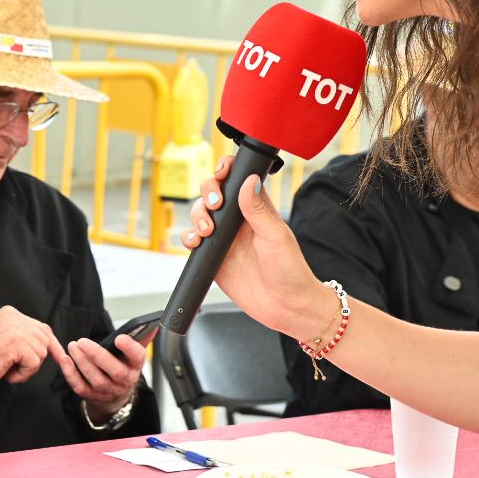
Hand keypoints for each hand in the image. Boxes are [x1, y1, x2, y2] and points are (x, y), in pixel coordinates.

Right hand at [0, 305, 68, 394]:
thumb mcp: (6, 341)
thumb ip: (24, 337)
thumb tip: (54, 346)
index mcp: (10, 313)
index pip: (42, 328)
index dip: (51, 346)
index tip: (59, 357)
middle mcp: (13, 316)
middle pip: (45, 340)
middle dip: (34, 359)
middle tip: (13, 367)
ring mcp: (14, 328)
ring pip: (41, 353)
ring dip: (28, 368)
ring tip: (7, 368)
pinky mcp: (15, 343)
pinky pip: (34, 363)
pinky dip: (23, 374)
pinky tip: (6, 373)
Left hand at [63, 333, 144, 417]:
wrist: (115, 395)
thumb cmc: (123, 367)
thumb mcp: (133, 354)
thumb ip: (141, 337)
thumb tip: (152, 324)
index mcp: (135, 366)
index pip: (137, 357)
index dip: (130, 348)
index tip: (119, 338)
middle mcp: (124, 380)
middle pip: (114, 370)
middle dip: (98, 355)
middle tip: (83, 341)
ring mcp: (108, 390)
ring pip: (96, 379)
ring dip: (82, 362)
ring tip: (73, 346)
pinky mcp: (92, 396)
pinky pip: (80, 386)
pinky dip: (71, 374)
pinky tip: (65, 360)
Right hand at [183, 154, 331, 340]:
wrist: (286, 307)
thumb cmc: (290, 271)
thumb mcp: (276, 236)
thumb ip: (258, 209)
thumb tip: (247, 180)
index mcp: (257, 209)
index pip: (238, 179)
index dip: (226, 171)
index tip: (221, 173)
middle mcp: (238, 221)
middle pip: (213, 193)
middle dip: (207, 193)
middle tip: (214, 206)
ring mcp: (224, 239)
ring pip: (199, 215)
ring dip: (196, 217)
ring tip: (206, 231)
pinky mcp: (213, 258)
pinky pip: (193, 242)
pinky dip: (188, 238)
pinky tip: (196, 243)